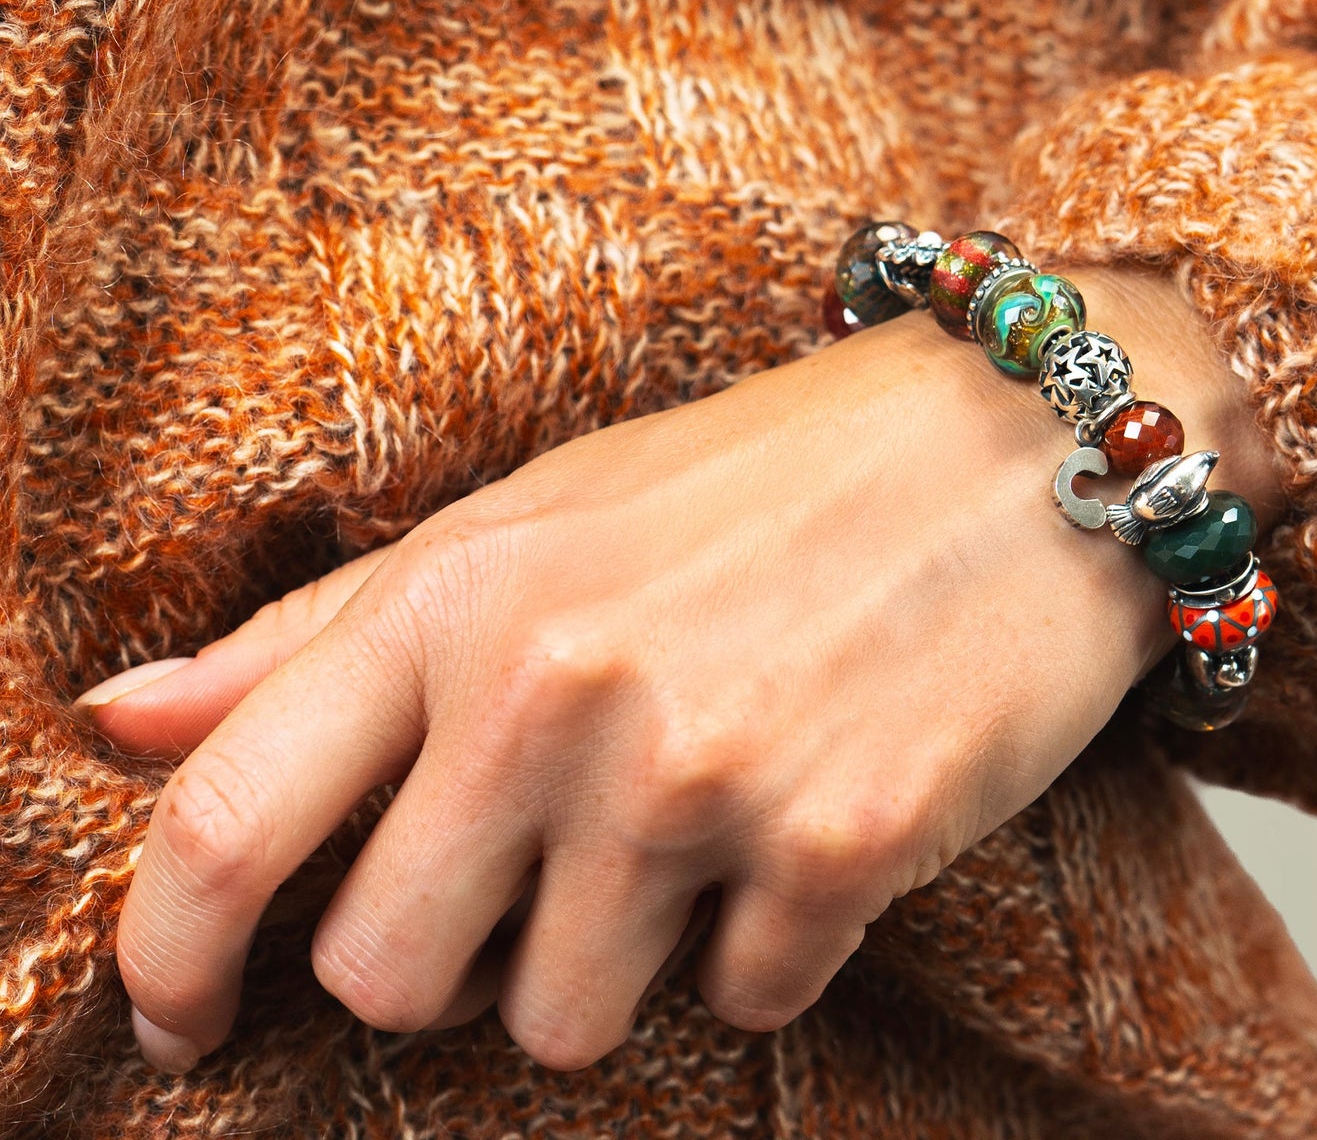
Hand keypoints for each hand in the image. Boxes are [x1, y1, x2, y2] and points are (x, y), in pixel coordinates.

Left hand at [90, 268, 1281, 1072]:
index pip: (225, 823)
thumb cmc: (776, 478)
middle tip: (536, 886)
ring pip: (560, 1025)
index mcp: (460, 595)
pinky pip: (741, 1002)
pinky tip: (812, 831)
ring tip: (699, 839)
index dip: (165, 960)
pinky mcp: (842, 845)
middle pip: (386, 976)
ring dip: (616, 965)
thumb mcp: (535, 514)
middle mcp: (558, 690)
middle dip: (447, 966)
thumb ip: (330, 630)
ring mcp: (700, 776)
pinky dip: (768, 947)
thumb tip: (120, 725)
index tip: (182, 1022)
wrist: (1038, 448)